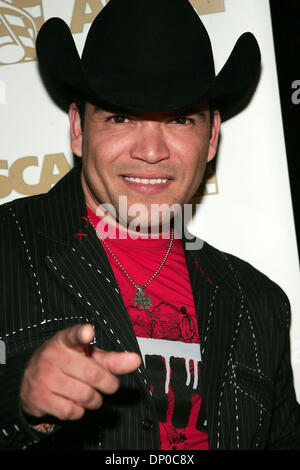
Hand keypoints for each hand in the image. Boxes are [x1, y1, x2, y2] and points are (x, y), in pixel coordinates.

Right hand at [20, 324, 140, 420]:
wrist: (34, 380)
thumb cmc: (70, 363)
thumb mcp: (90, 356)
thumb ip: (113, 359)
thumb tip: (136, 360)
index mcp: (65, 340)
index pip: (74, 335)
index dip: (82, 334)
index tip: (89, 332)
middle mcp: (52, 355)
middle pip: (93, 375)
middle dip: (108, 384)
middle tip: (109, 385)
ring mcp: (43, 376)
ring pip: (84, 396)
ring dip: (95, 400)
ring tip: (91, 394)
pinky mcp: (38, 397)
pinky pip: (71, 411)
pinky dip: (79, 411)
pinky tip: (74, 402)